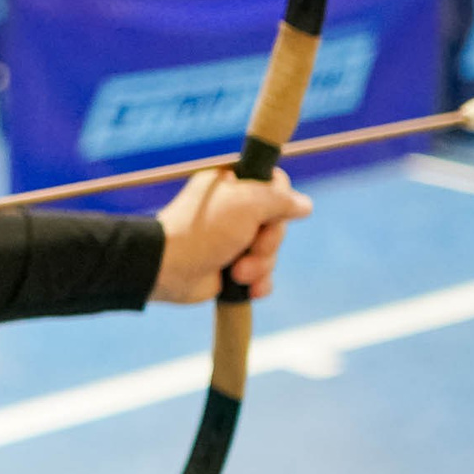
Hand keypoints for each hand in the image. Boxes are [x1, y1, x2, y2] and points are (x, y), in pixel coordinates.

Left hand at [151, 167, 312, 303]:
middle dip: (268, 243)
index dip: (281, 201)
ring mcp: (233, 240)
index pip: (276, 185)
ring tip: (237, 272)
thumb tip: (305, 205)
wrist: (169, 270)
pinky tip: (249, 289)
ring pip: (271, 252)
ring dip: (260, 266)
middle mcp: (234, 210)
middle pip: (278, 223)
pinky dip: (258, 283)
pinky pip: (262, 275)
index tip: (270, 212)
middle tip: (248, 248)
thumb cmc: (204, 230)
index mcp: (233, 185)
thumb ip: (280, 200)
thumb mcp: (247, 204)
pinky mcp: (232, 267)